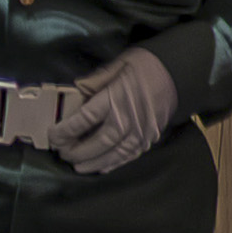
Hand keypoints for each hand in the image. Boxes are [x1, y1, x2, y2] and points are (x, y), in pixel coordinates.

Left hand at [50, 48, 177, 175]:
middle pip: (100, 141)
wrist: (178, 71)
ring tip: (78, 167)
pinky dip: (115, 162)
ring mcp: (142, 129)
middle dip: (78, 150)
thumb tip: (73, 91)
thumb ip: (94, 81)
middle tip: (62, 154)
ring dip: (95, 162)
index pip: (84, 119)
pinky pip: (132, 153)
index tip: (52, 136)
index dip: (66, 130)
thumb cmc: (144, 65)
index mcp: (115, 98)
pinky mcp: (152, 135)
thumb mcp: (116, 65)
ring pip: (116, 152)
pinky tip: (103, 167)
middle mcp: (128, 117)